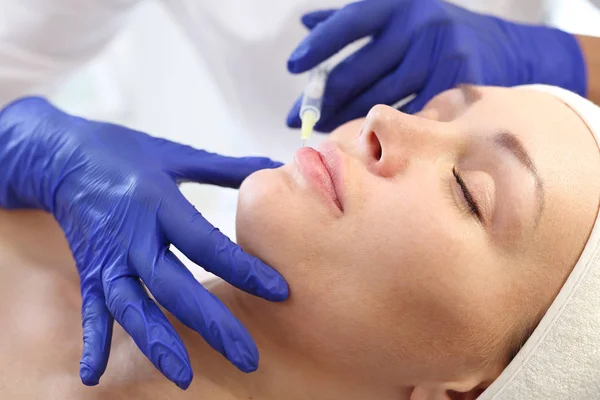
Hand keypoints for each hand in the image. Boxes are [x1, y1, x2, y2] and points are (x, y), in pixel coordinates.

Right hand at [0, 97, 288, 388]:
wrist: (62, 156)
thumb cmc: (125, 153)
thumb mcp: (176, 155)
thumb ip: (226, 167)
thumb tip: (272, 165)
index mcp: (159, 203)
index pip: (207, 242)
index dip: (243, 268)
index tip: (279, 291)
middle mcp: (133, 236)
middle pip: (174, 286)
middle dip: (211, 323)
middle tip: (246, 356)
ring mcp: (108, 257)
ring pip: (132, 306)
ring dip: (156, 342)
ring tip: (183, 377)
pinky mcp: (90, 270)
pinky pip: (91, 309)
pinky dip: (93, 342)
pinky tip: (94, 376)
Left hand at [287, 0, 585, 131]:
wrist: (504, 48)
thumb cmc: (436, 33)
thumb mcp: (398, 15)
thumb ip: (352, 19)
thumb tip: (306, 24)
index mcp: (399, 5)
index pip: (350, 22)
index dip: (320, 46)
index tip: (294, 68)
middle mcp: (420, 24)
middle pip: (360, 69)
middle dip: (324, 99)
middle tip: (299, 119)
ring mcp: (442, 53)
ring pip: (381, 97)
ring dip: (348, 119)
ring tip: (324, 132)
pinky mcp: (459, 84)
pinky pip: (410, 115)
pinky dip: (385, 129)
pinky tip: (364, 139)